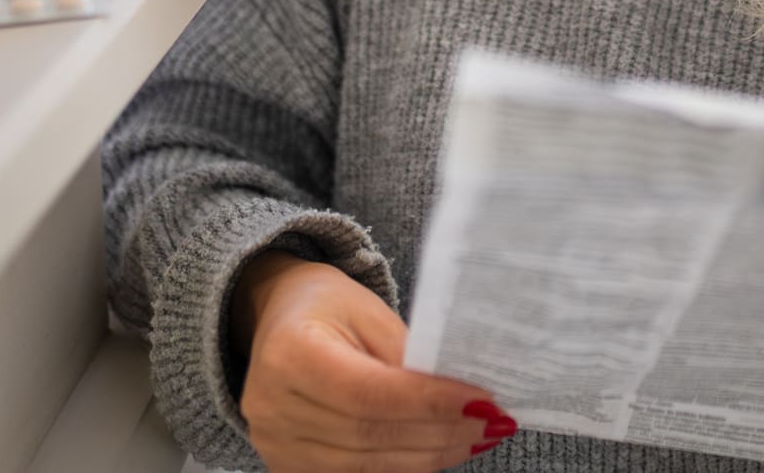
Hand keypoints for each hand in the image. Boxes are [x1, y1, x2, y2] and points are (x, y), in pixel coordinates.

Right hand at [233, 252, 519, 470]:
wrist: (277, 320)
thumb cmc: (325, 307)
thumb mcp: (368, 310)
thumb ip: (407, 354)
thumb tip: (459, 396)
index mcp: (290, 354)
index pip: (369, 393)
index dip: (428, 402)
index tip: (481, 401)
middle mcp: (273, 407)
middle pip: (370, 435)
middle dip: (439, 432)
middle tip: (491, 422)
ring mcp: (277, 444)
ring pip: (367, 464)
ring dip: (429, 455)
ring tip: (474, 437)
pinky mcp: (289, 465)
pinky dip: (403, 465)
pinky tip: (438, 450)